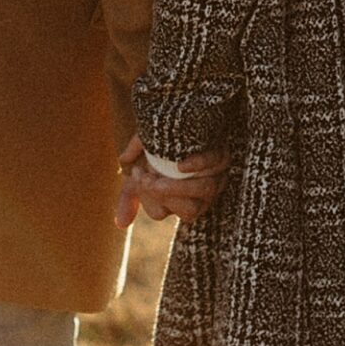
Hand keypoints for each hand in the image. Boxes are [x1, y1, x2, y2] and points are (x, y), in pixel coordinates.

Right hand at [114, 133, 229, 229]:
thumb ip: (128, 197)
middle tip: (146, 177)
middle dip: (164, 195)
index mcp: (178, 204)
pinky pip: (214, 167)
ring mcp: (215, 179)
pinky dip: (198, 167)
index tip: (138, 176)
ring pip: (204, 191)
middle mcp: (200, 197)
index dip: (149, 199)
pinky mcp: (223, 159)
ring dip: (179, 186)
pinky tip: (181, 165)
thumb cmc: (154, 151)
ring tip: (157, 169)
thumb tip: (121, 224)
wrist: (171, 121)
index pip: (161, 212)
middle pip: (188, 211)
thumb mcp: (137, 173)